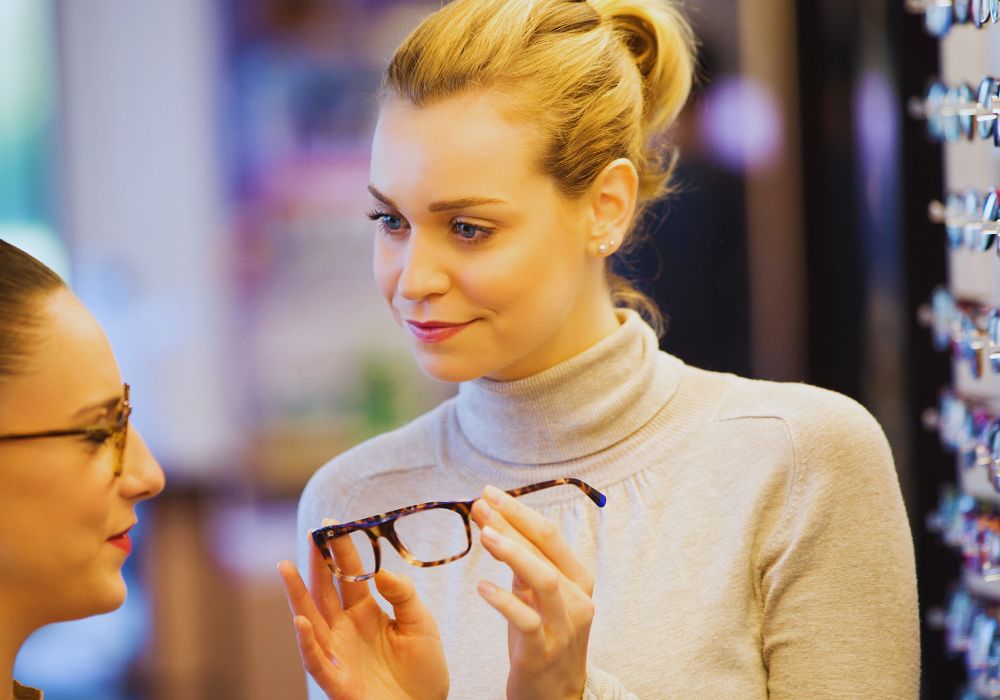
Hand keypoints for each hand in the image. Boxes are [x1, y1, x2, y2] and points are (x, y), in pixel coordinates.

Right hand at [277, 523, 448, 699]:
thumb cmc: (423, 668)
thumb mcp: (421, 624)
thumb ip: (403, 596)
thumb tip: (380, 571)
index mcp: (364, 611)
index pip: (349, 575)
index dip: (341, 551)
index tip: (333, 524)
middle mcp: (345, 628)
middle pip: (324, 590)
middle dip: (317, 563)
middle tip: (313, 534)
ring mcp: (337, 652)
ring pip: (310, 619)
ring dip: (296, 595)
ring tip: (286, 567)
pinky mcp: (337, 679)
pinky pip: (316, 659)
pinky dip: (306, 641)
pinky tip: (301, 621)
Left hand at [471, 486, 594, 699]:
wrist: (555, 694)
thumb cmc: (544, 637)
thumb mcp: (536, 596)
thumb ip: (523, 564)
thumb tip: (495, 524)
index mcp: (578, 579)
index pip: (550, 536)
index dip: (520, 511)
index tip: (490, 493)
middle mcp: (577, 599)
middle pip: (546, 550)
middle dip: (512, 522)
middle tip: (480, 504)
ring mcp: (564, 626)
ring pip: (544, 581)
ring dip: (514, 553)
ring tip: (484, 534)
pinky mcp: (544, 651)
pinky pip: (526, 621)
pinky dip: (504, 601)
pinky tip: (482, 586)